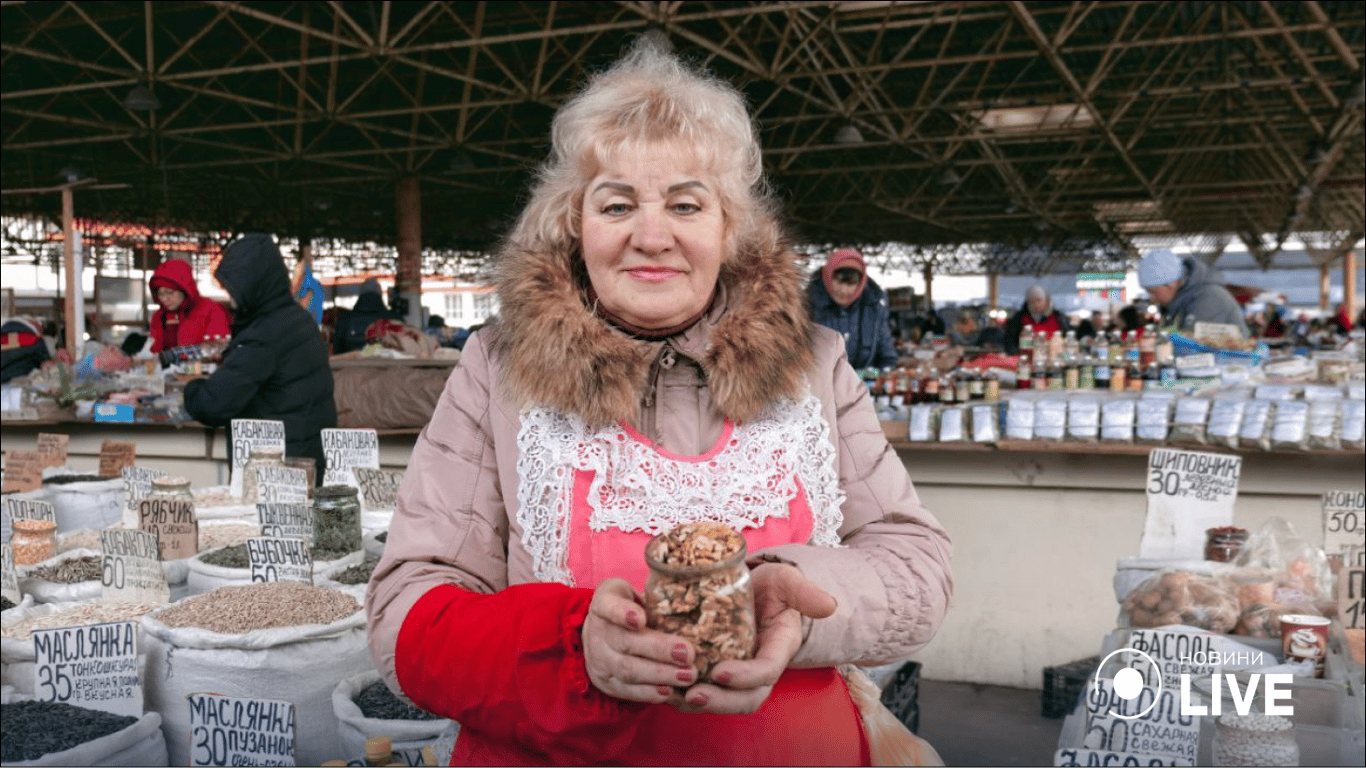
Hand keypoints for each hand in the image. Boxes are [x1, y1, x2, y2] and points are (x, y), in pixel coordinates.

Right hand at [582, 578, 697, 704]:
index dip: (622, 612)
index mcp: (603, 603)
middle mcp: (597, 632)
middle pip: (625, 642)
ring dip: (660, 675)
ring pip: (628, 670)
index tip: (641, 618)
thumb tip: (690, 593)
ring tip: (688, 676)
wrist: (602, 633)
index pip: (608, 605)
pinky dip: (650, 693)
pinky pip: (628, 691)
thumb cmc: (630, 608)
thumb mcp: (635, 592)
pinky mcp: (607, 683)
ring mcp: (599, 660)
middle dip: (659, 650)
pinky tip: (670, 691)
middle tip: (688, 654)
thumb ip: (653, 594)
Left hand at [677, 562, 835, 714]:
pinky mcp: (716, 668)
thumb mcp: (788, 581)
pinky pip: (704, 689)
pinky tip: (663, 686)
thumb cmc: (773, 586)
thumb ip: (805, 592)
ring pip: (723, 699)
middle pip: (746, 698)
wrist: (754, 588)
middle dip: (720, 701)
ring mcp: (738, 671)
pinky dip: (683, 692)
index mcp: (778, 648)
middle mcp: (759, 667)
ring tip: (671, 694)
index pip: (766, 672)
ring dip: (697, 703)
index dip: (744, 676)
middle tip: (691, 694)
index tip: (719, 671)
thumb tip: (829, 605)